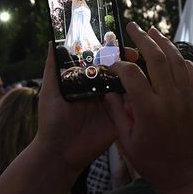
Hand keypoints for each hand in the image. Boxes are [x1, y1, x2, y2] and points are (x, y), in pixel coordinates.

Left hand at [36, 43, 134, 172]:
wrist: (59, 153)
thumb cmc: (51, 122)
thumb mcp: (49, 91)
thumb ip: (53, 67)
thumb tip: (51, 39)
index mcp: (87, 83)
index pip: (102, 62)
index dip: (110, 51)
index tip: (117, 42)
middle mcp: (101, 91)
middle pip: (118, 72)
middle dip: (127, 61)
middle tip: (133, 54)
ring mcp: (112, 106)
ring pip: (128, 87)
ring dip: (135, 77)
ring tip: (140, 68)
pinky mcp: (119, 120)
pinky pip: (131, 106)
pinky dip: (138, 97)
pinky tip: (142, 88)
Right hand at [106, 23, 192, 193]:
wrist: (183, 175)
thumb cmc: (150, 162)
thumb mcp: (125, 140)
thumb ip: (116, 112)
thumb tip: (109, 89)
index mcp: (149, 110)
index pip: (131, 74)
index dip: (119, 64)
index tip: (112, 63)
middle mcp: (170, 100)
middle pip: (157, 59)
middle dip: (143, 39)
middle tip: (133, 27)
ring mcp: (187, 99)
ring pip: (177, 61)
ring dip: (164, 44)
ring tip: (152, 32)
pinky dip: (183, 61)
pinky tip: (174, 55)